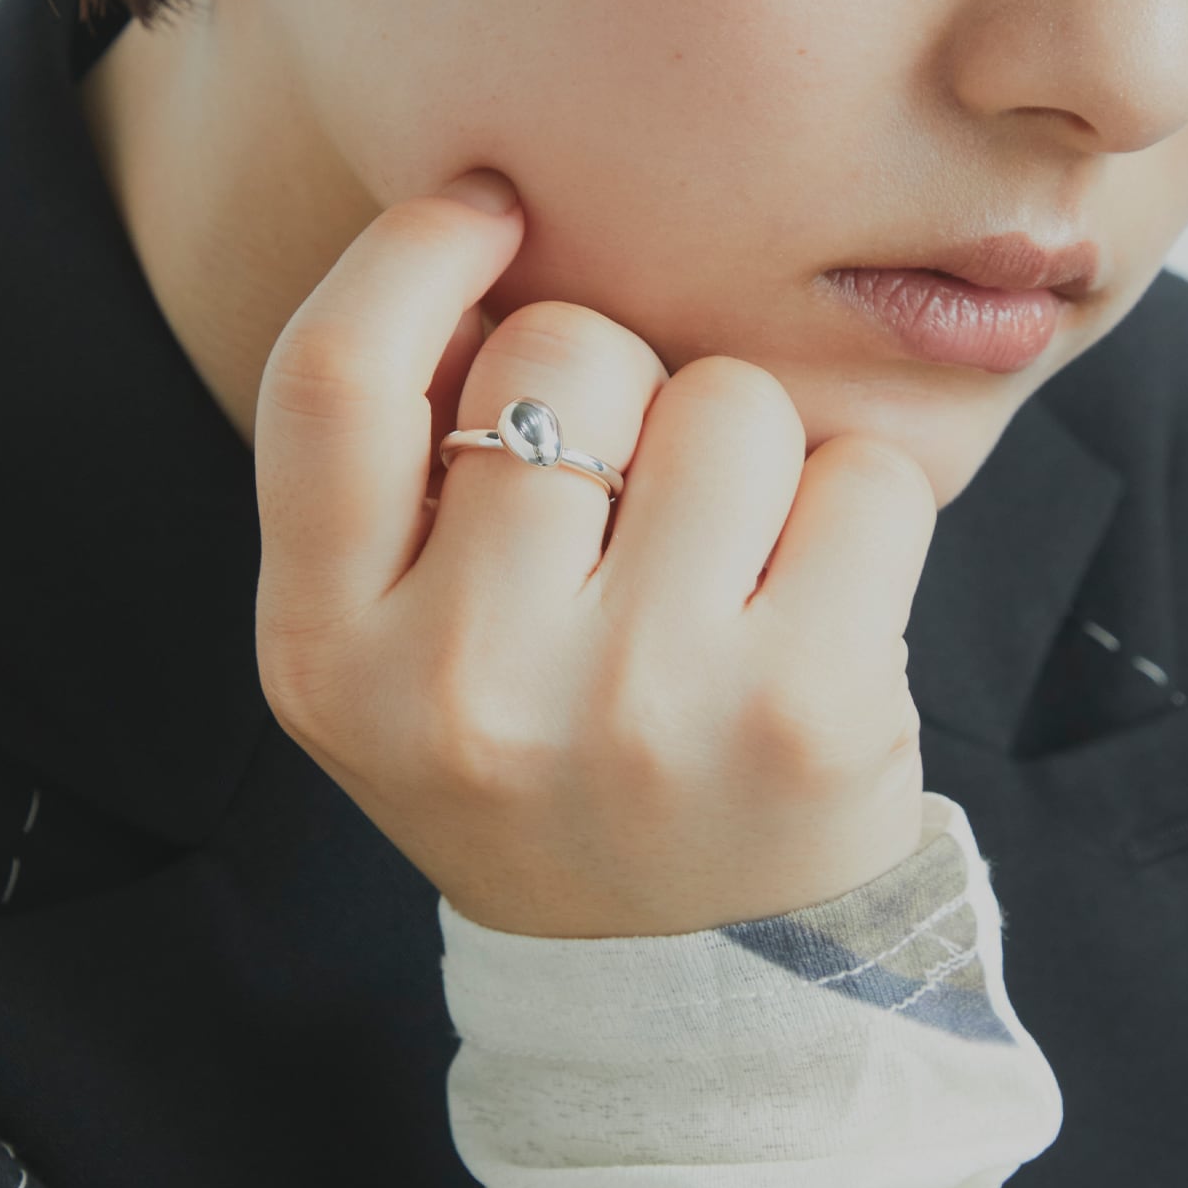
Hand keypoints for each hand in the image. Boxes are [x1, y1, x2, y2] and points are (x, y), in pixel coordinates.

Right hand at [252, 169, 937, 937]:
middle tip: (628, 501)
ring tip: (720, 569)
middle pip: (565, 352)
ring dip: (742, 448)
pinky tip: (810, 604)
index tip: (491, 206)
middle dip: (620, 378)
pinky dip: (852, 509)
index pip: (333, 377)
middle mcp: (463, 686)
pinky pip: (861, 477)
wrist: (680, 980)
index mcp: (325, 654)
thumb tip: (487, 240)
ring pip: (728, 399)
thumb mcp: (390, 650)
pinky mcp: (805, 716)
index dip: (416, 251)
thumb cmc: (537, 759)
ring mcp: (639, 707)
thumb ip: (394, 470)